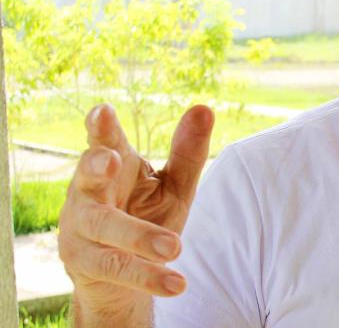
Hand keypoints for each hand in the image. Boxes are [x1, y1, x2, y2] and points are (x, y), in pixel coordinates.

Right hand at [58, 103, 213, 321]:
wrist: (122, 270)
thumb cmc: (146, 213)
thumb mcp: (173, 185)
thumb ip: (187, 152)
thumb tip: (205, 108)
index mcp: (112, 163)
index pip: (105, 140)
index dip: (100, 127)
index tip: (102, 111)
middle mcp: (89, 190)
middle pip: (89, 176)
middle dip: (97, 166)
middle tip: (112, 160)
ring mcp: (81, 226)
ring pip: (106, 227)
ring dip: (138, 236)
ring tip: (174, 247)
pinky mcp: (83, 261)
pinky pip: (116, 267)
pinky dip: (147, 276)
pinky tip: (175, 283)